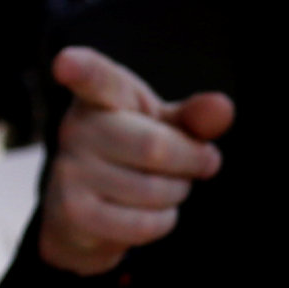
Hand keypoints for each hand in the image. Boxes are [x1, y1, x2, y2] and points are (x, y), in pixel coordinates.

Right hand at [40, 44, 233, 276]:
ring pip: (154, 190)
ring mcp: (70, 170)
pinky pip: (144, 224)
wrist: (86, 210)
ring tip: (162, 187)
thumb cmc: (134, 151)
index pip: (93, 77)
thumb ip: (195, 116)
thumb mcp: (167, 126)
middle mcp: (78, 127)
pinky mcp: (73, 212)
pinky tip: (149, 212)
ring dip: (175, 194)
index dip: (80, 68)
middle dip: (190, 163)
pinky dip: (162, 221)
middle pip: (156, 147)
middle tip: (191, 163)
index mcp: (104, 95)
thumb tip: (222, 107)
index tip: (66, 63)